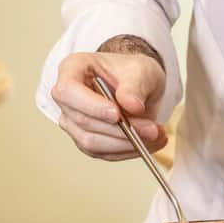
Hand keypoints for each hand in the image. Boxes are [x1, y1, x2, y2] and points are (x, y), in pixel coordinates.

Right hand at [51, 51, 166, 160]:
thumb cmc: (132, 72)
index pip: (68, 90)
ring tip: (156, 135)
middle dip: (119, 129)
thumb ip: (135, 85)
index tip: (117, 114)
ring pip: (92, 142)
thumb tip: (131, 106)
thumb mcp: (141, 70)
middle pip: (83, 120)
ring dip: (126, 143)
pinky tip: (150, 143)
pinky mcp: (86, 140)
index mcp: (72, 69)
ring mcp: (73, 122)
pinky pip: (103, 153)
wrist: (138, 85)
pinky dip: (128, 150)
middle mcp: (67, 98)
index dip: (90, 105)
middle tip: (151, 129)